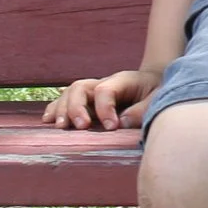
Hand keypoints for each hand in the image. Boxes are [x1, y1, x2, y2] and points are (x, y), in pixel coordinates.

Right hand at [42, 69, 161, 130]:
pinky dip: (55, 109)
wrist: (154, 81)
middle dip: (76, 108)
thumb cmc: (157, 91)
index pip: (105, 90)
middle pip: (80, 88)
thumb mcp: (159, 98)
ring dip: (62, 109)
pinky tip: (48, 121)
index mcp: (122, 80)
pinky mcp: (87, 100)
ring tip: (60, 127)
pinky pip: (66, 100)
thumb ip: (143, 110)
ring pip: (70, 93)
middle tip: (81, 127)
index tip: (111, 127)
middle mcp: (103, 83)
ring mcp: (93, 90)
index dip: (105, 109)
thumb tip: (123, 122)